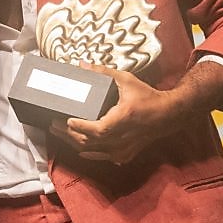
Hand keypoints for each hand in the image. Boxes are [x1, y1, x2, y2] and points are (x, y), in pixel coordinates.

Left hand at [47, 62, 195, 165]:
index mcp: (123, 119)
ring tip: (60, 134)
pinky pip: (102, 156)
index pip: (97, 130)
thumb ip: (103, 72)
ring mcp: (123, 149)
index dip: (80, 127)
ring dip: (75, 143)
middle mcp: (122, 138)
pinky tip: (79, 148)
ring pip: (93, 151)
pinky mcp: (125, 154)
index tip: (66, 120)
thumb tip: (82, 65)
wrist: (169, 114)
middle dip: (68, 134)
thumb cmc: (148, 97)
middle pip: (89, 142)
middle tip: (53, 125)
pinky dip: (89, 152)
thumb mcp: (126, 80)